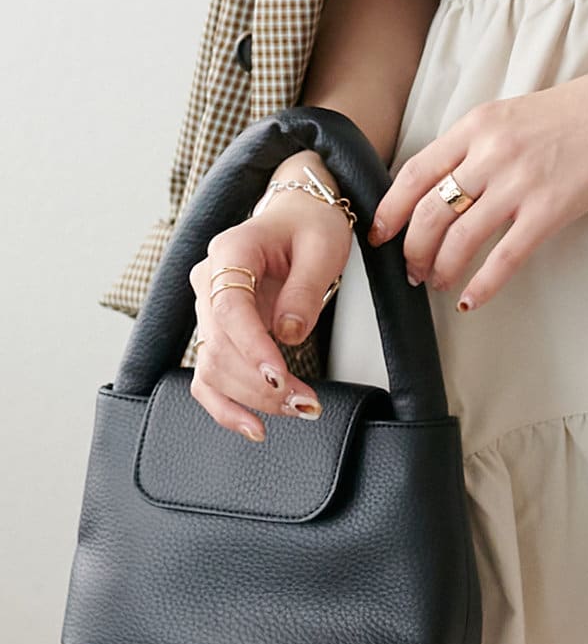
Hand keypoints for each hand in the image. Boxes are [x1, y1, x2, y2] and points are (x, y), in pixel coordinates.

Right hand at [186, 159, 352, 440]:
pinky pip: (208, 377)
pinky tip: (253, 427)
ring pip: (211, 368)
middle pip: (218, 346)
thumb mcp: (323, 247)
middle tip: (306, 403)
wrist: (298, 216)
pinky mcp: (217, 333)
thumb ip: (306, 288)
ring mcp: (208, 310)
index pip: (229, 309)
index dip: (252, 348)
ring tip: (299, 410)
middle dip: (260, 384)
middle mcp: (208, 282)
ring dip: (251, 399)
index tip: (280, 377)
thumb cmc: (311, 226)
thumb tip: (290, 333)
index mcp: (230, 253)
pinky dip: (226, 406)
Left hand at [367, 67, 587, 312]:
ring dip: (440, 267)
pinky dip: (481, 284)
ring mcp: (520, 183)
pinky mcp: (550, 210)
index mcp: (476, 126)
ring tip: (436, 282)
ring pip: (459, 238)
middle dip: (412, 248)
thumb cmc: (571, 114)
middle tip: (411, 269)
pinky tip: (470, 299)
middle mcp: (490, 153)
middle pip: (429, 211)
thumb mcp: (509, 115)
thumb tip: (440, 188)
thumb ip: (473, 145)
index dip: (390, 210)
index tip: (380, 235)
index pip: (415, 173)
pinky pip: (504, 257)